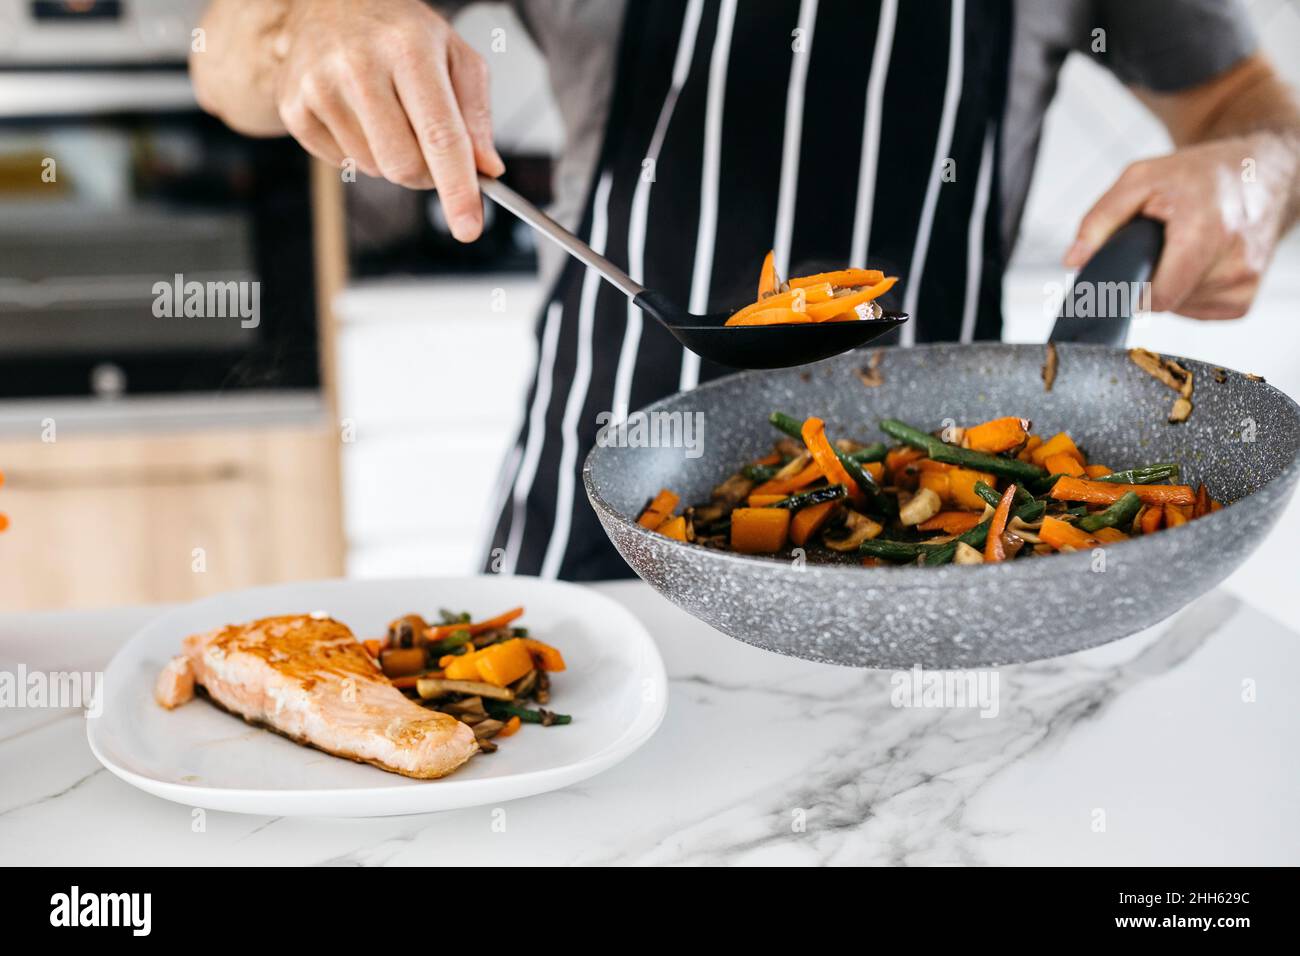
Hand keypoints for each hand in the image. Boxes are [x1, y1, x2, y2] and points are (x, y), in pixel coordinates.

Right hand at [270, 0, 504, 240]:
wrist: (330, 2)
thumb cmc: (400, 32)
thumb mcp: (455, 55)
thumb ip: (477, 114)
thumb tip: (486, 169)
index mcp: (408, 48)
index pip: (440, 136)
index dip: (458, 189)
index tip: (469, 228)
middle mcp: (358, 65)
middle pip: (405, 166)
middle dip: (428, 173)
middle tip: (430, 146)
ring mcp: (318, 87)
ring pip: (376, 170)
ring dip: (393, 159)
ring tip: (388, 113)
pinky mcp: (294, 109)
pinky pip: (344, 164)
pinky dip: (362, 152)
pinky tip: (360, 114)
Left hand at [1064, 134, 1295, 318]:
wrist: (1256, 173)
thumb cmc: (1196, 175)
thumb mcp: (1140, 179)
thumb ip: (1100, 220)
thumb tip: (1073, 261)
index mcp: (1207, 233)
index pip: (1157, 298)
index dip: (1130, 292)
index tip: (1123, 274)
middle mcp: (1235, 263)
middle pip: (1164, 303)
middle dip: (1149, 279)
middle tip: (1157, 246)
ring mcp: (1244, 285)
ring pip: (1179, 309)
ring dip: (1169, 284)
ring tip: (1182, 248)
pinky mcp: (1244, 300)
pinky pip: (1197, 311)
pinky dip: (1187, 292)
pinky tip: (1196, 263)